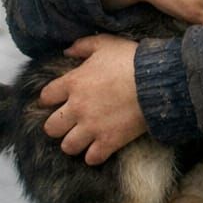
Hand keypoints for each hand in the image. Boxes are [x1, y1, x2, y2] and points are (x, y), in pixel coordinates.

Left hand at [39, 34, 144, 164]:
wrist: (156, 81)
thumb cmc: (130, 59)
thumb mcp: (105, 43)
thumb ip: (83, 45)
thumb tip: (67, 51)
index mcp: (73, 83)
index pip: (46, 97)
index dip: (50, 99)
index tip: (57, 100)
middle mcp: (77, 108)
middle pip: (51, 127)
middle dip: (58, 125)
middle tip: (69, 122)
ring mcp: (92, 127)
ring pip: (68, 146)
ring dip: (74, 143)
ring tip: (82, 138)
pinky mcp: (109, 141)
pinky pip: (92, 158)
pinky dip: (94, 155)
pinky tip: (100, 147)